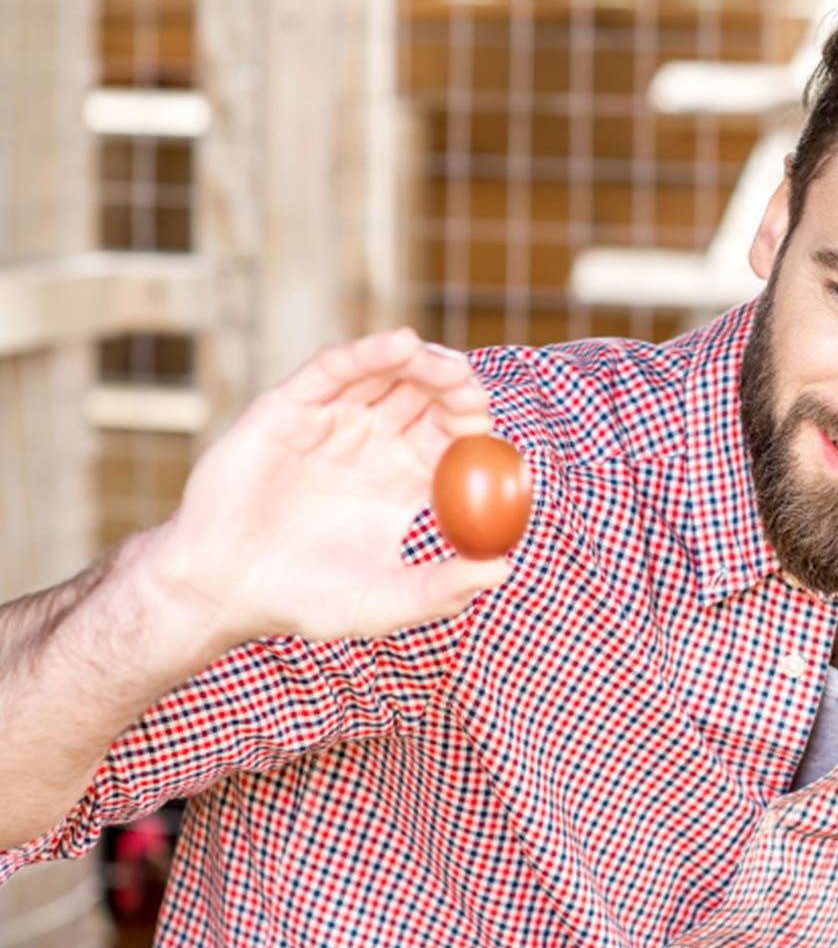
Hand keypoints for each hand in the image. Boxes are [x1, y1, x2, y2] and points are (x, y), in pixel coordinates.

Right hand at [141, 329, 510, 649]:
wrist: (224, 589)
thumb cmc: (305, 600)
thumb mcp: (385, 602)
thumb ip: (442, 590)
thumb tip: (503, 568)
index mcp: (405, 481)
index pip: (454, 439)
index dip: (476, 426)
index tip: (492, 429)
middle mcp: (373, 444)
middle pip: (427, 397)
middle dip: (455, 386)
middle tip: (472, 389)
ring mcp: (332, 420)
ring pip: (386, 373)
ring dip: (421, 362)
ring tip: (446, 368)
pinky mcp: (289, 407)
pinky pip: (333, 369)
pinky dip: (367, 353)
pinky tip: (399, 345)